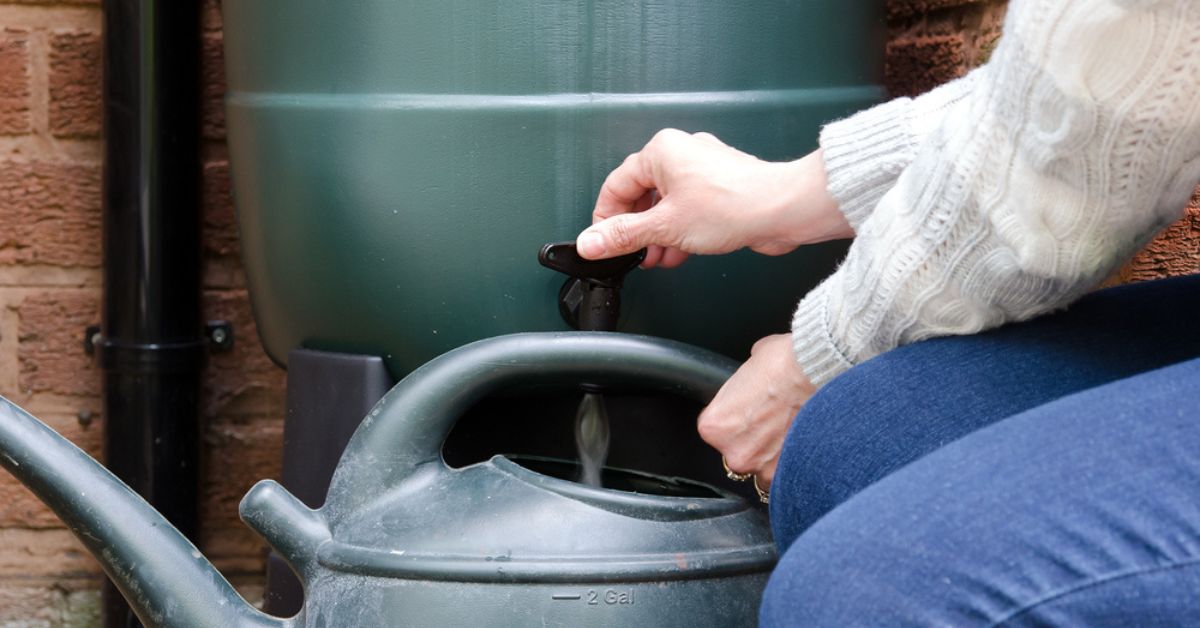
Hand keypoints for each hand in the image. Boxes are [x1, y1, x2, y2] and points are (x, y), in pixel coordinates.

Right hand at [576, 129, 850, 267]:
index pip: (616, 185)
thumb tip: (591, 241)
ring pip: (666, 205)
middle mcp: (681, 154)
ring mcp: (703, 170)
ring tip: (656, 259)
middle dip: (636, 230)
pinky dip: (680, 231)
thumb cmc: (733, 205)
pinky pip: (689, 208)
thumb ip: (623, 235)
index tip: (602, 241)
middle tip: (631, 254)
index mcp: (661, 151)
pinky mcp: (721, 187)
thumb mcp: (664, 227)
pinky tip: (679, 253)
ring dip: (658, 235)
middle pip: (642, 195)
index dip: (605, 218)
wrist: (782, 210)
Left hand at [697, 334, 815, 487]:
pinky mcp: (791, 473)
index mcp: (714, 427)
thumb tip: (751, 382)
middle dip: (752, 441)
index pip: (715, 430)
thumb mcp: (749, 363)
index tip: (747, 412)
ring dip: (772, 457)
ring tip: (789, 434)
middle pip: (737, 453)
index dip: (733, 419)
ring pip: (761, 469)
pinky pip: (786, 477)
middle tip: (771, 422)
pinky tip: (803, 446)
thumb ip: (743, 383)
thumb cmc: (784, 363)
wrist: (818, 371)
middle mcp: (735, 453)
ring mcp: (763, 468)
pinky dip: (793, 464)